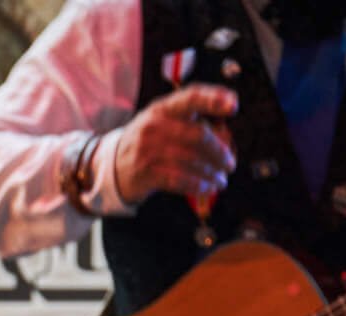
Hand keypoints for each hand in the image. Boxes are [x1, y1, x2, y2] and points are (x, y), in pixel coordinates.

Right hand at [110, 84, 238, 205]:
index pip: (191, 97)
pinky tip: (207, 187)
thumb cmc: (148, 143)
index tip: (233, 105)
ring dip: (212, 173)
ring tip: (221, 179)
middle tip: (230, 163)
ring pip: (192, 160)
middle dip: (220, 151)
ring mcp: (148, 150)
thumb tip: (226, 138)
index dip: (213, 99)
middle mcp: (154, 126)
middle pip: (198, 135)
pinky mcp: (146, 173)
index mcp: (163, 108)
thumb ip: (192, 123)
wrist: (112, 165)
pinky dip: (198, 185)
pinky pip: (180, 180)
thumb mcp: (164, 122)